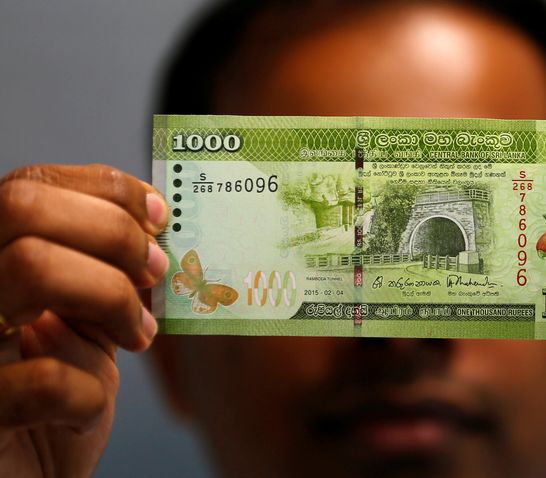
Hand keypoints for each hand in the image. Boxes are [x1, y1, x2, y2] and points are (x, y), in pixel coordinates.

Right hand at [0, 164, 167, 476]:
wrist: (30, 475)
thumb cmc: (58, 399)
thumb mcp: (85, 321)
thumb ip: (103, 271)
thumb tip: (156, 224)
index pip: (30, 184)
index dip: (105, 190)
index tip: (160, 218)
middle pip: (22, 205)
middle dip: (112, 235)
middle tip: (154, 274)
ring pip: (30, 266)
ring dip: (110, 299)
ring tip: (137, 336)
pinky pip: (40, 379)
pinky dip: (87, 393)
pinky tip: (87, 408)